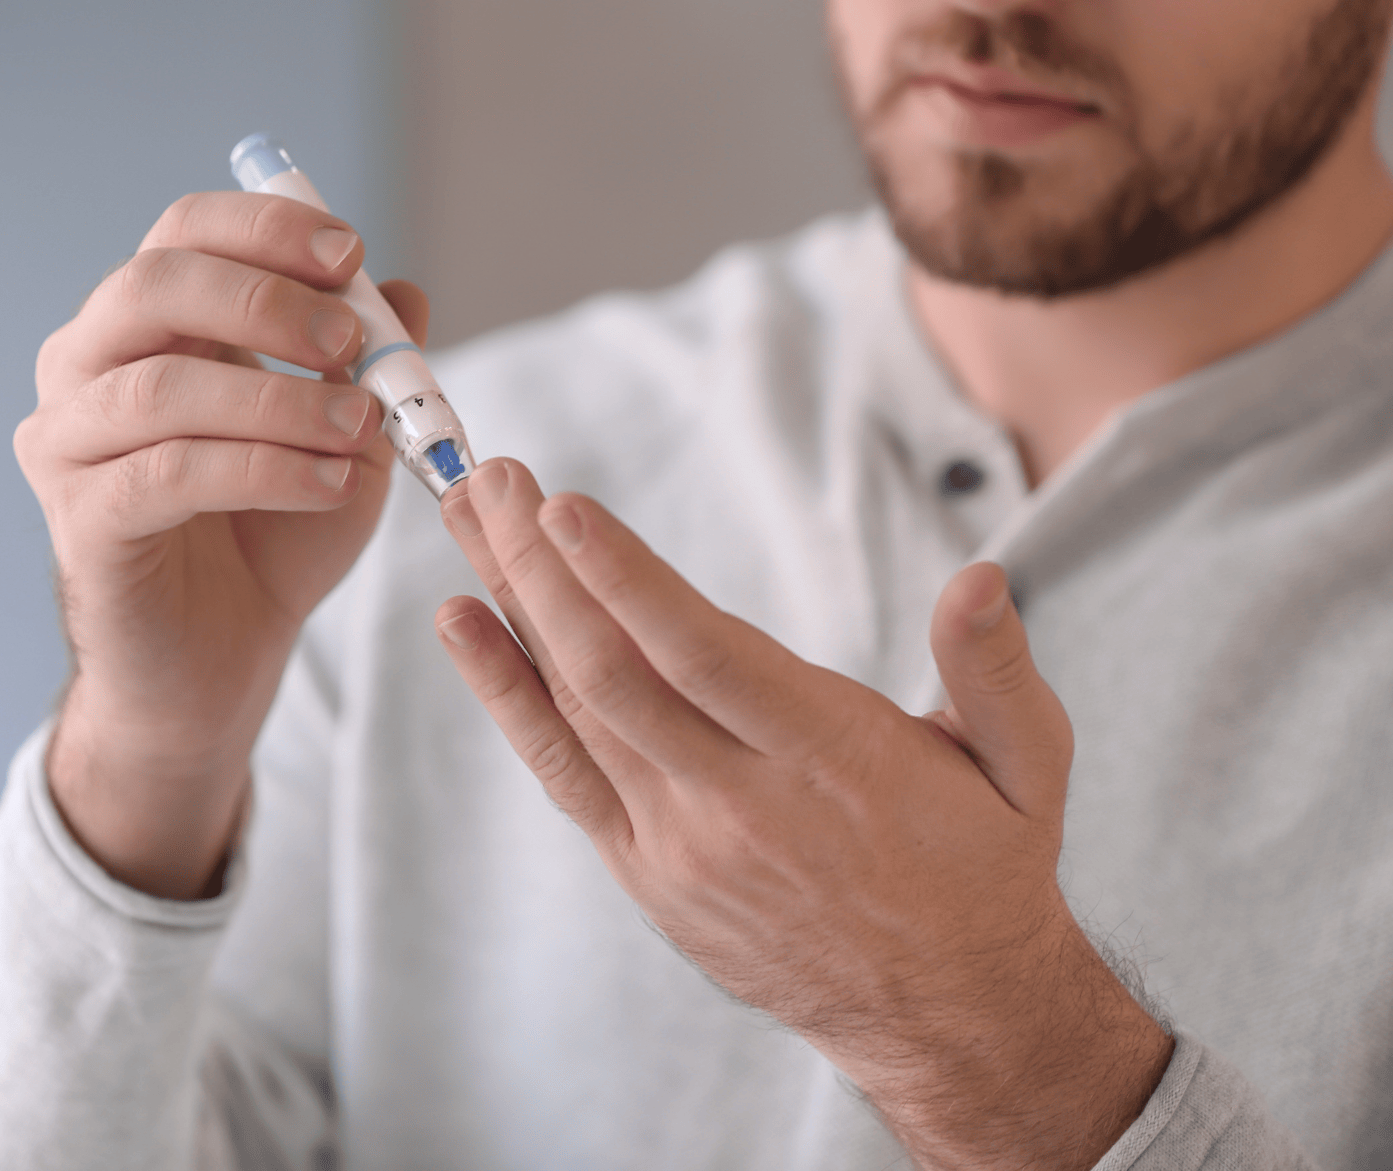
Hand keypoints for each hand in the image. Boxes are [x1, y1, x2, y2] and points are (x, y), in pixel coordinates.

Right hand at [15, 191, 427, 898]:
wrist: (218, 663)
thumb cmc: (272, 537)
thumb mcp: (342, 439)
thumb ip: (366, 366)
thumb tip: (406, 295)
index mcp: (143, 326)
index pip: (182, 233)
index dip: (265, 229)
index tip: (350, 256)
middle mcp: (84, 368)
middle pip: (152, 286)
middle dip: (265, 302)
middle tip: (352, 340)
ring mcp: (68, 444)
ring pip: (161, 388)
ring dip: (279, 400)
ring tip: (361, 429)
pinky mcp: (81, 522)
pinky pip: (169, 473)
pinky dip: (262, 470)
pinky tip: (329, 486)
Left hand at [434, 458, 1171, 1170]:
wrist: (946, 1017)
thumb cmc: (985, 869)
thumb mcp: (1029, 769)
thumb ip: (998, 672)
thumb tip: (980, 580)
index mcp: (831, 761)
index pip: (705, 658)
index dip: (627, 581)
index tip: (561, 507)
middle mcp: (740, 803)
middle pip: (613, 672)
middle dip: (541, 567)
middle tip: (489, 476)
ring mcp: (681, 844)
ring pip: (576, 710)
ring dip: (515, 606)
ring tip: (464, 516)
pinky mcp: (649, 871)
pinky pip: (563, 773)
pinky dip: (506, 697)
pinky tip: (464, 627)